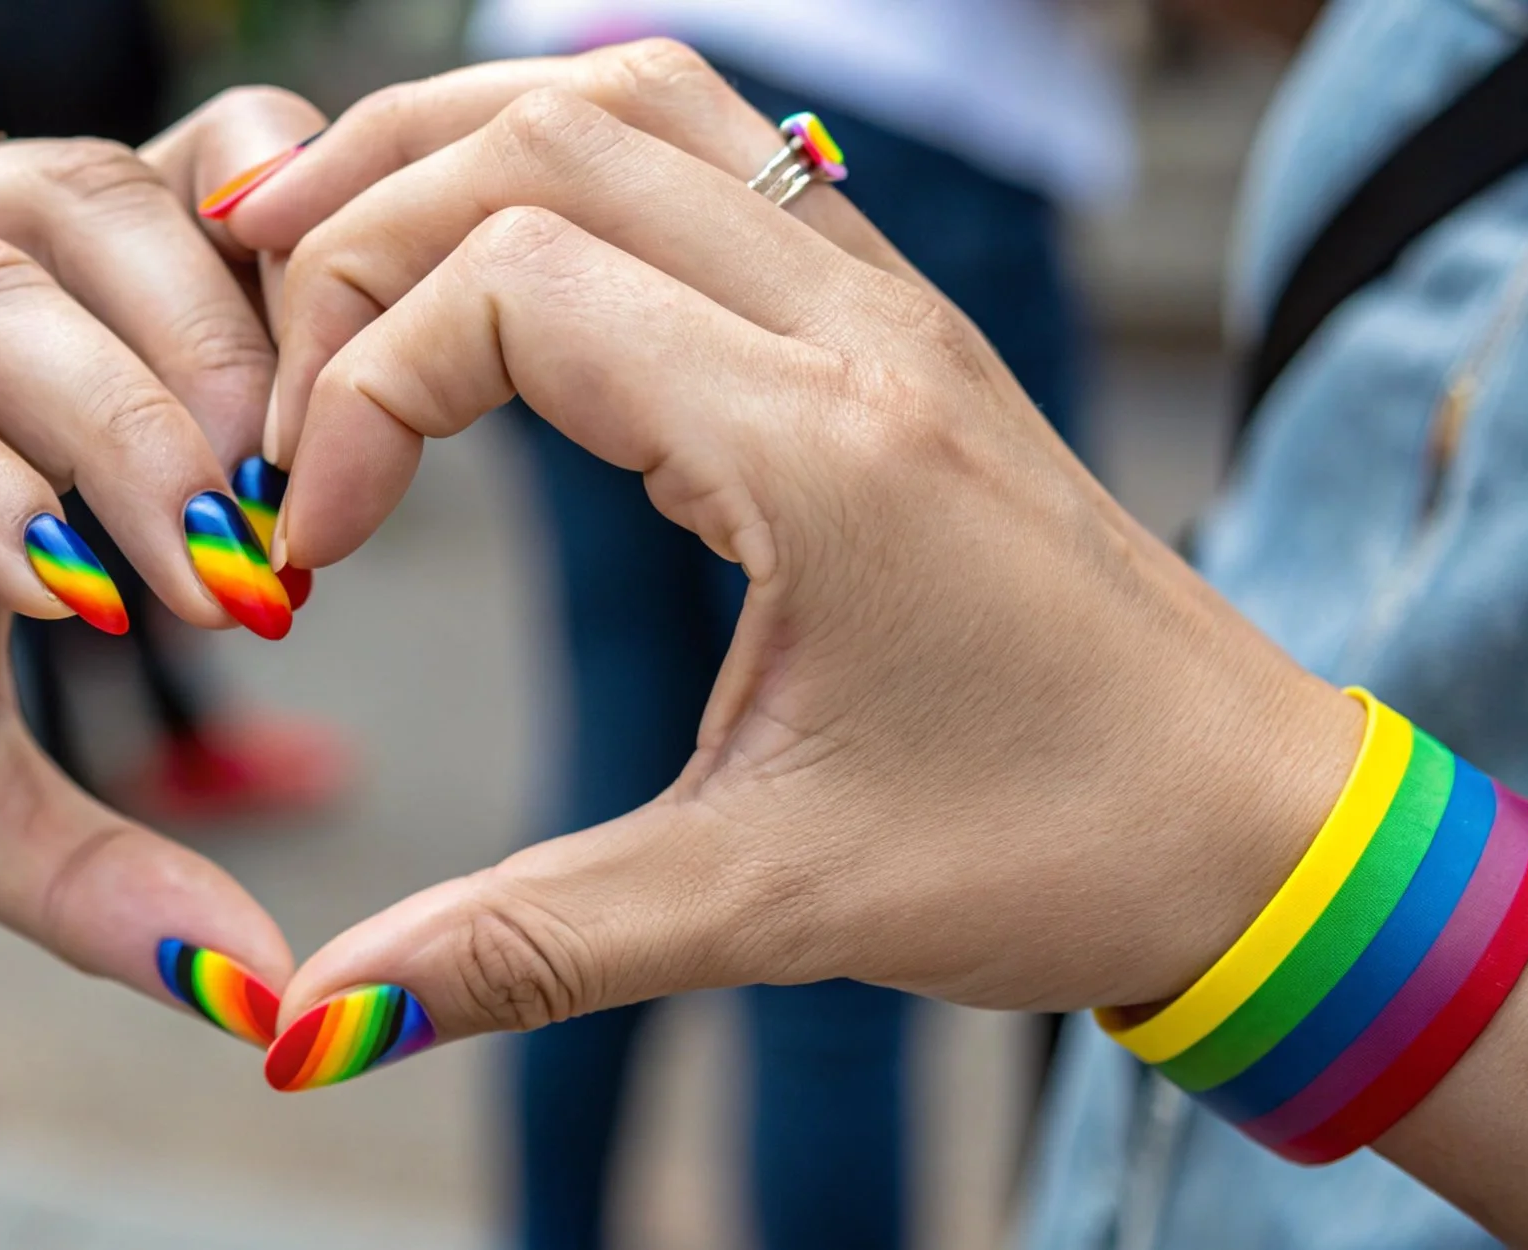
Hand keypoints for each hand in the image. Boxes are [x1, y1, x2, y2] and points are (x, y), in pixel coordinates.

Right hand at [0, 139, 300, 1029]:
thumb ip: (108, 858)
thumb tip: (262, 989)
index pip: (158, 197)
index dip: (276, 290)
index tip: (359, 459)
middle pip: (85, 212)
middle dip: (214, 369)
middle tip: (285, 534)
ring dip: (111, 425)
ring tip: (196, 574)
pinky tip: (47, 592)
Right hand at [233, 44, 1362, 1086]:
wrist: (1255, 825)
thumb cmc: (1055, 852)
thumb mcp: (765, 908)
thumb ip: (519, 948)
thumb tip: (310, 1028)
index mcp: (821, 447)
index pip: (512, 286)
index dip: (354, 396)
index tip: (310, 546)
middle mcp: (854, 324)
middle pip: (541, 141)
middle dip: (356, 239)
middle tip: (272, 392)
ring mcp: (880, 296)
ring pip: (629, 97)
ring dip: (452, 145)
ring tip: (319, 244)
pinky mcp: (885, 315)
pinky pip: (706, 140)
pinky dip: (561, 153)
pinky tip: (486, 243)